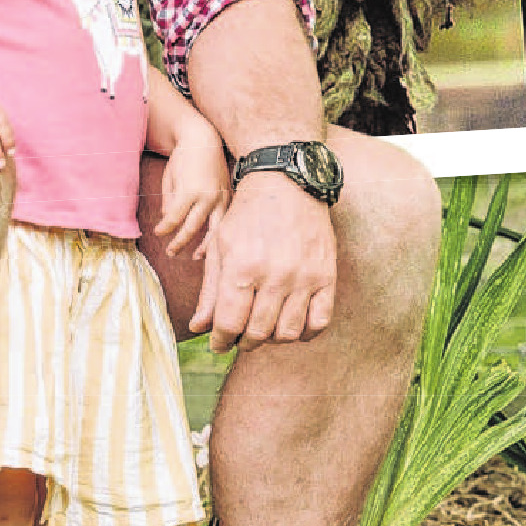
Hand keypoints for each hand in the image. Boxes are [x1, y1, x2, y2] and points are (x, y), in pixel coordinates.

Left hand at [151, 117, 227, 258]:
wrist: (204, 139)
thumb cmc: (183, 157)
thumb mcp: (169, 178)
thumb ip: (169, 201)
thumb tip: (169, 219)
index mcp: (189, 190)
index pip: (174, 218)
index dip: (164, 228)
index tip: (158, 233)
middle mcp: (206, 196)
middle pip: (192, 227)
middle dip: (179, 242)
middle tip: (170, 252)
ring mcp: (220, 196)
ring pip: (214, 228)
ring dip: (204, 245)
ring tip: (196, 256)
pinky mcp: (228, 195)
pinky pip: (224, 219)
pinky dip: (218, 232)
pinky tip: (213, 241)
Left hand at [189, 157, 337, 349]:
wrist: (287, 182)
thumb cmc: (248, 215)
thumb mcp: (221, 247)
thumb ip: (210, 291)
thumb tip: (198, 328)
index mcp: (242, 267)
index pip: (229, 325)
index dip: (221, 341)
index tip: (219, 343)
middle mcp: (275, 275)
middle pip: (257, 333)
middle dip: (243, 342)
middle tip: (239, 337)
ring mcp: (304, 277)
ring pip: (287, 333)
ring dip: (271, 339)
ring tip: (264, 329)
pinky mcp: (327, 275)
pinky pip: (320, 321)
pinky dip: (305, 333)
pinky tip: (292, 326)